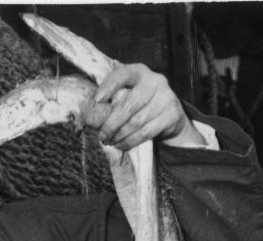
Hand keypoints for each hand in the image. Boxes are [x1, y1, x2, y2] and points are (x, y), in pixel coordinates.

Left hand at [83, 63, 204, 149]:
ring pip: (136, 122)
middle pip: (128, 105)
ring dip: (118, 135)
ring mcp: (165, 98)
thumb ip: (114, 100)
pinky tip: (121, 145)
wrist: (171, 116)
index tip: (97, 101)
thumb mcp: (129, 95)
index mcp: (140, 72)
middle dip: (111, 124)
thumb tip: (91, 116)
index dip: (109, 86)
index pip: (123, 74)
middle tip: (101, 135)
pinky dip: (129, 142)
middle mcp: (154, 82)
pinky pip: (145, 133)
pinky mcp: (171, 115)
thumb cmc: (141, 105)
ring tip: (109, 141)